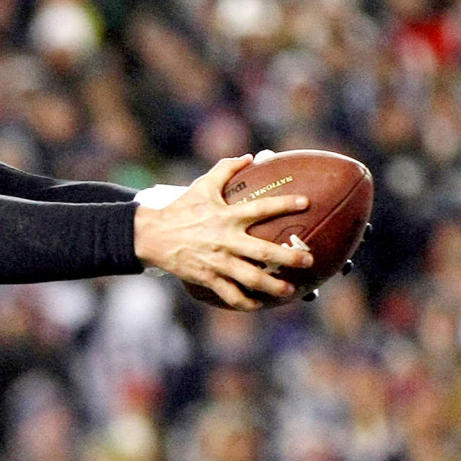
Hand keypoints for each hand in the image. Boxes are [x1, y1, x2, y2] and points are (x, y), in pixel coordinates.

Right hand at [133, 153, 313, 310]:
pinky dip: (245, 302)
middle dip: (289, 257)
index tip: (306, 203)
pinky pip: (230, 293)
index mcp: (227, 216)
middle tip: (308, 260)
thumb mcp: (202, 185)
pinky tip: (258, 304)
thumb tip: (250, 156)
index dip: (284, 203)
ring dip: (273, 285)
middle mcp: (226, 239)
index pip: (261, 208)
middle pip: (264, 252)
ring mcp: (217, 261)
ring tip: (290, 290)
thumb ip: (226, 168)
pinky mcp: (207, 277)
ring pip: (251, 278)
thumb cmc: (180, 209)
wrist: (152, 235)